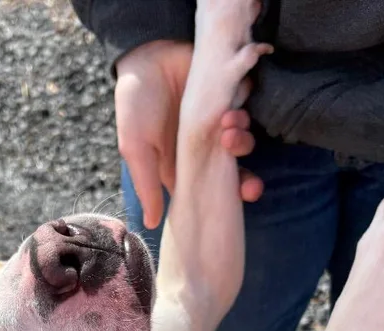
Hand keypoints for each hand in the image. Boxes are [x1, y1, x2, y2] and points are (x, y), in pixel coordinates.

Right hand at [115, 40, 262, 229]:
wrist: (149, 51)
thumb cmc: (136, 102)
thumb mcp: (135, 147)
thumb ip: (146, 185)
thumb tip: (152, 225)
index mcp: (182, 167)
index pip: (207, 193)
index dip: (223, 202)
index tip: (235, 208)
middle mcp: (203, 151)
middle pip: (233, 175)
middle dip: (246, 182)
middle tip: (248, 184)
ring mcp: (219, 126)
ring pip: (243, 145)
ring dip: (243, 142)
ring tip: (230, 126)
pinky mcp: (230, 100)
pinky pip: (248, 113)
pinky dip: (246, 114)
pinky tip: (236, 109)